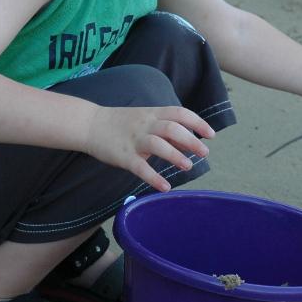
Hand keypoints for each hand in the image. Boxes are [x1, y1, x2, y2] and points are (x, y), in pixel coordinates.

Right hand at [84, 105, 215, 192]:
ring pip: (158, 145)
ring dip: (175, 156)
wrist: (90, 124)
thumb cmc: (122, 123)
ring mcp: (134, 140)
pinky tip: (165, 187)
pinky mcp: (123, 156)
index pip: (179, 113)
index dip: (197, 123)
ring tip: (188, 167)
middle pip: (172, 128)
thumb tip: (191, 143)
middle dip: (191, 141)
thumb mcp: (146, 120)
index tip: (210, 135)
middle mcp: (145, 125)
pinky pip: (140, 167)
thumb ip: (167, 130)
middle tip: (204, 153)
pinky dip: (154, 177)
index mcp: (152, 114)